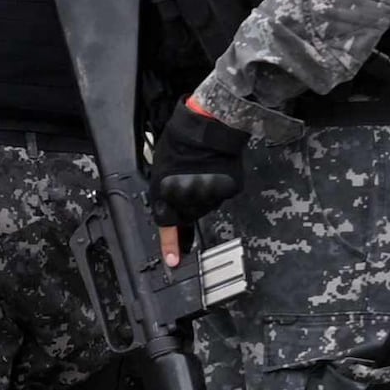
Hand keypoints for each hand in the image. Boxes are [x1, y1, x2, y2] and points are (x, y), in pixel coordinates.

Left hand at [149, 98, 249, 241]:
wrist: (205, 128)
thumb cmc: (178, 145)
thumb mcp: (160, 171)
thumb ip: (165, 193)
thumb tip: (170, 210)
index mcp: (167, 194)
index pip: (168, 226)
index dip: (170, 245)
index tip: (173, 261)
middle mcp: (189, 199)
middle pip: (189, 215)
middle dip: (186, 206)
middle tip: (188, 185)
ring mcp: (210, 196)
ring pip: (205, 206)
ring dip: (201, 196)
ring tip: (199, 174)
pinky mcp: (228, 190)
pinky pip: (220, 196)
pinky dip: (216, 189)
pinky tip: (212, 173)